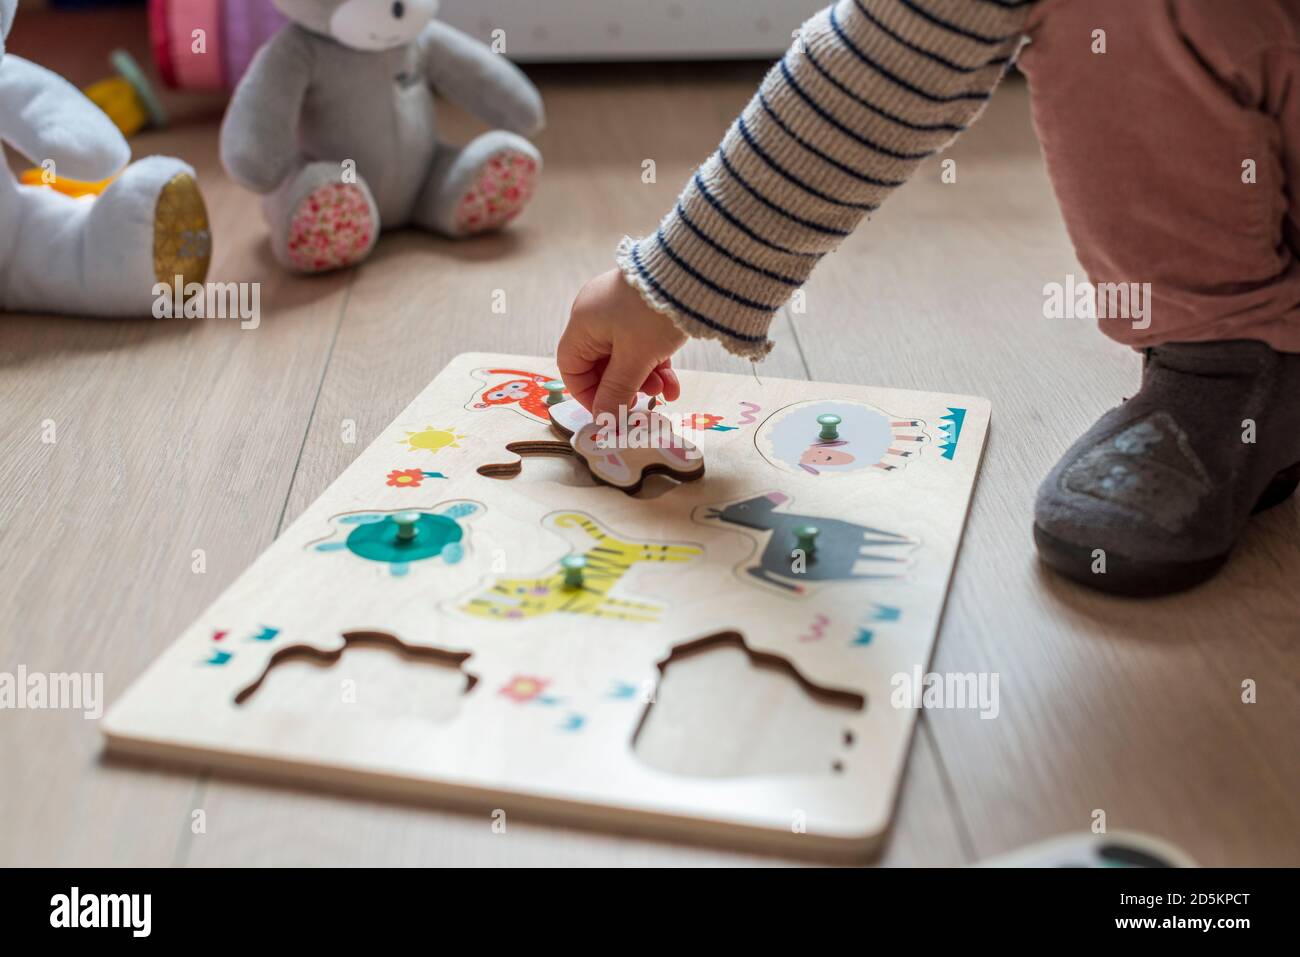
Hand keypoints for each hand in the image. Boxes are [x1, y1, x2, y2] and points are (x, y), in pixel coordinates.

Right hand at [558, 268, 688, 415]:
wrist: (692, 274)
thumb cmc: (653, 313)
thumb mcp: (635, 358)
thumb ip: (617, 391)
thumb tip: (604, 419)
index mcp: (583, 323)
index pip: (572, 367)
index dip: (588, 394)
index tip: (609, 411)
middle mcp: (596, 314)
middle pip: (601, 365)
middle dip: (625, 387)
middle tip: (645, 400)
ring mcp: (620, 309)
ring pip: (626, 357)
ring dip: (645, 379)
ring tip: (666, 391)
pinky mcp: (643, 307)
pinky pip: (642, 343)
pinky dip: (656, 363)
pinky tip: (674, 383)